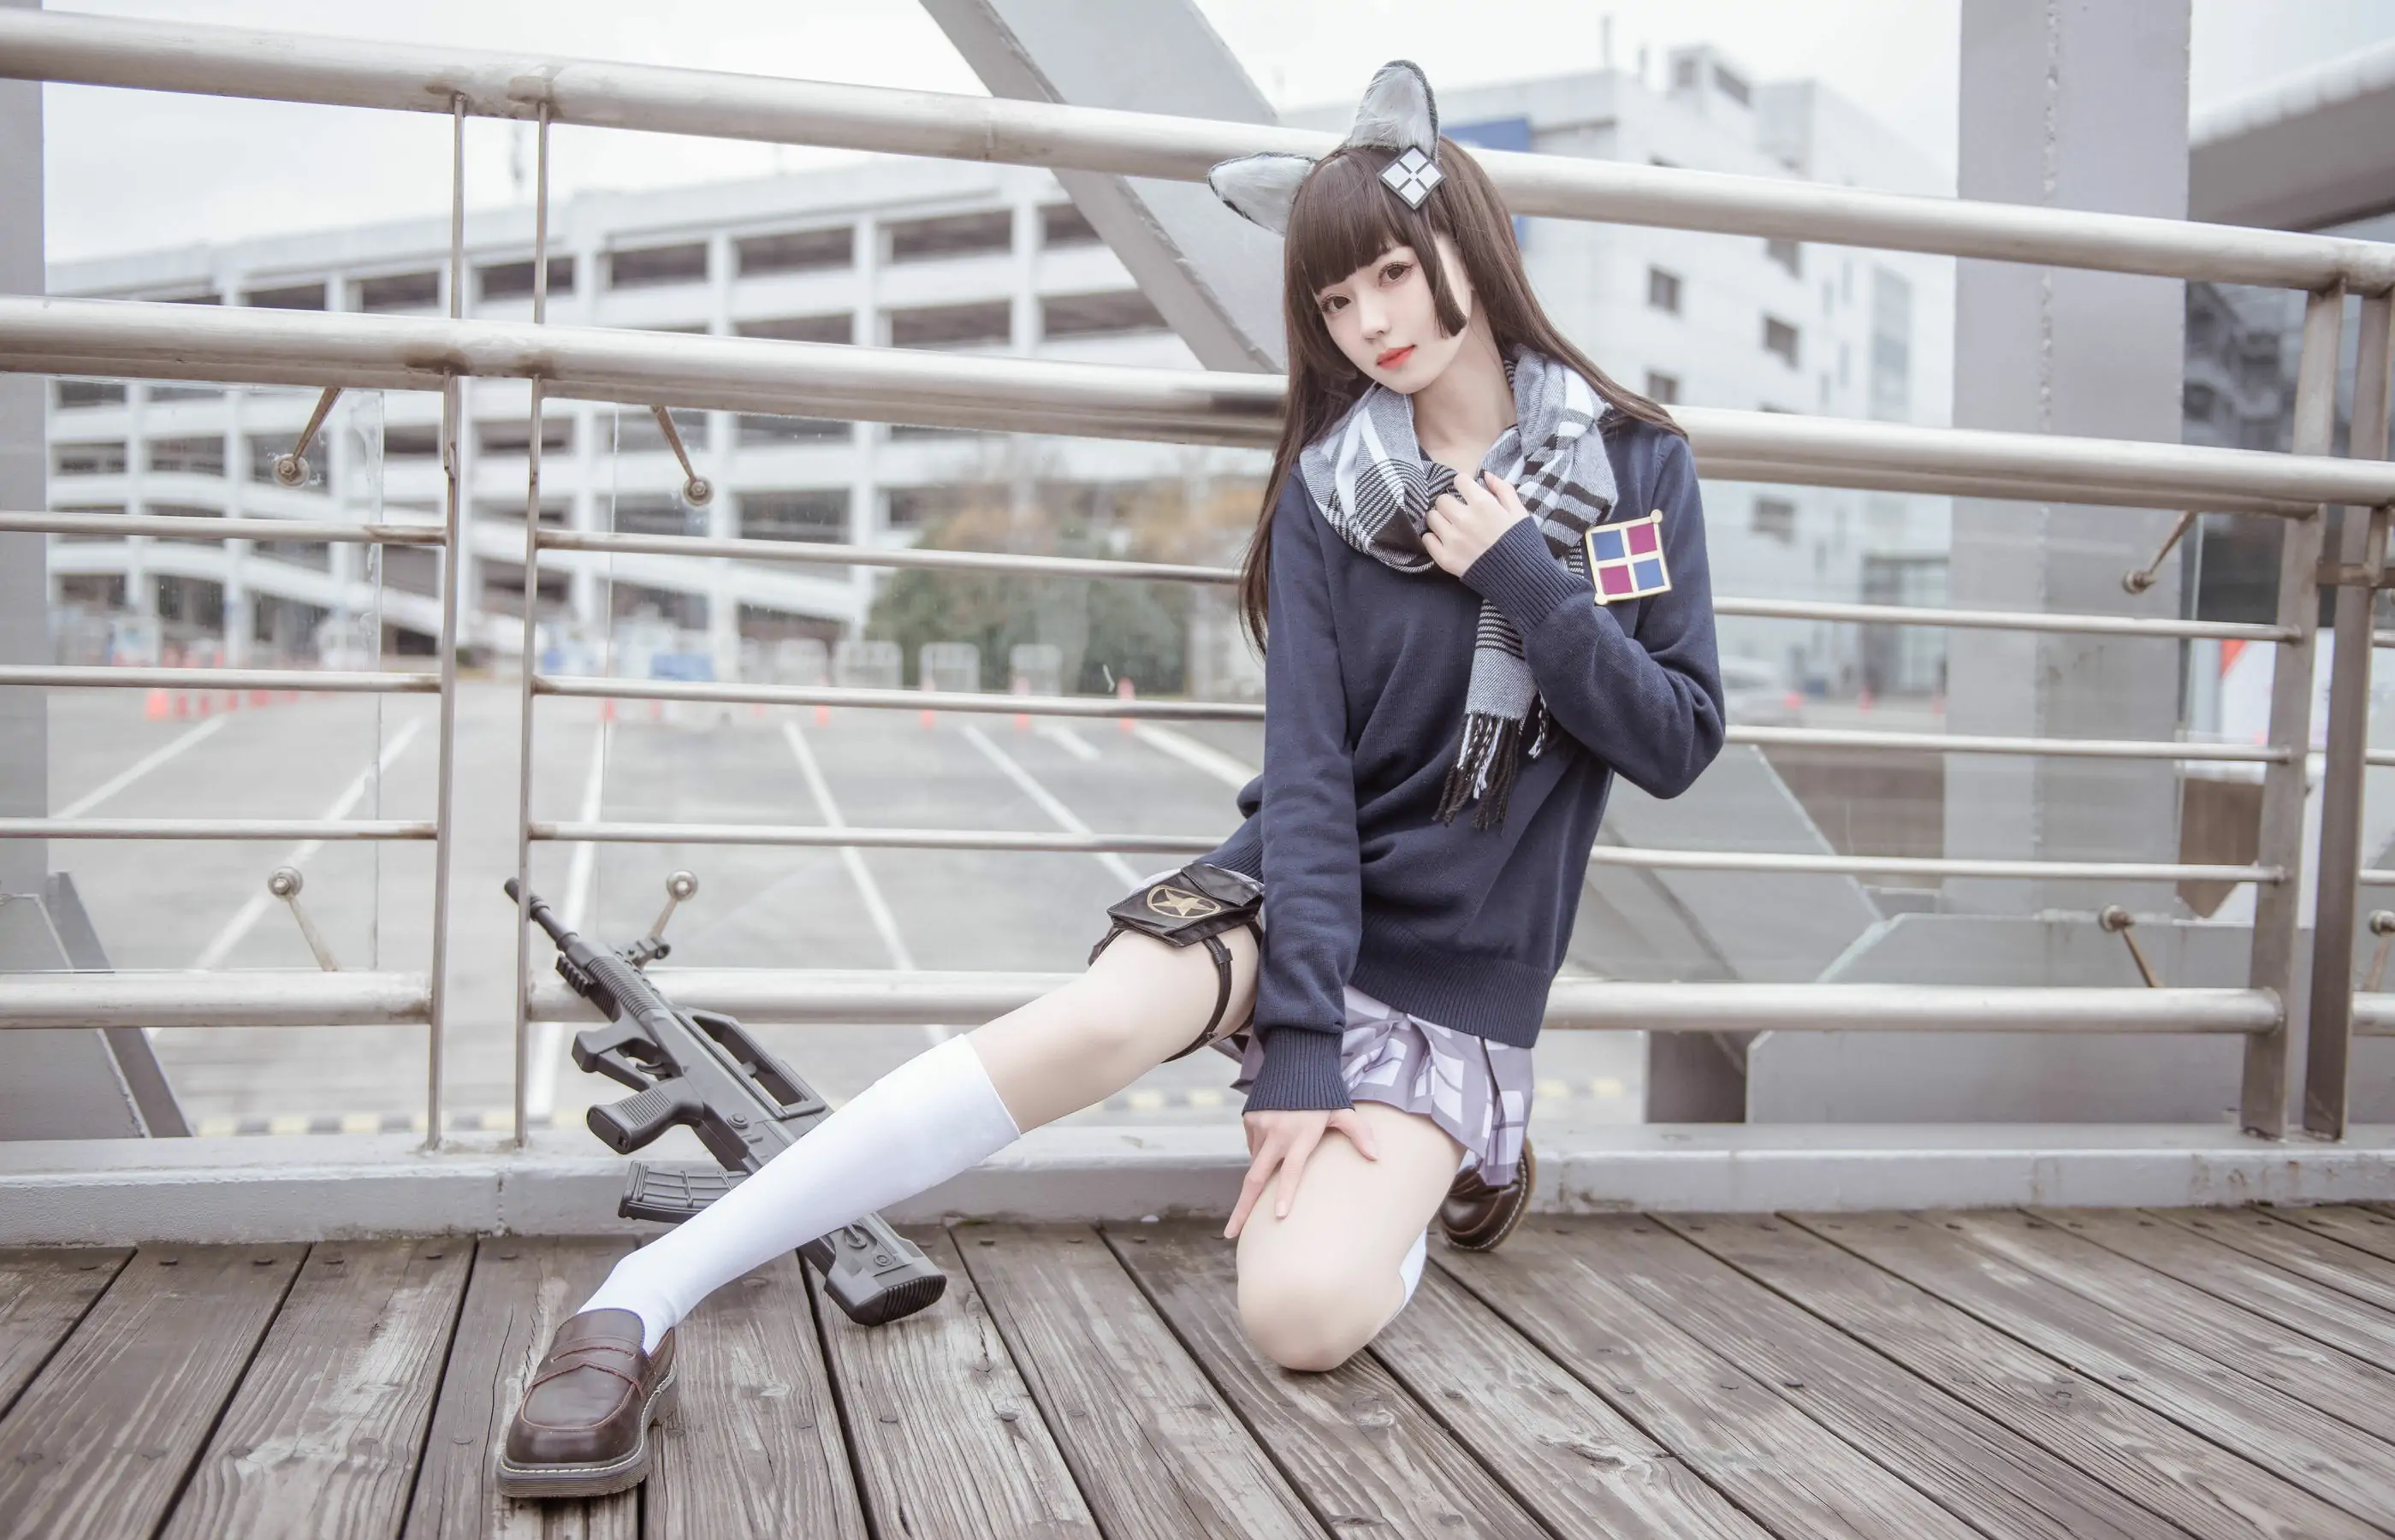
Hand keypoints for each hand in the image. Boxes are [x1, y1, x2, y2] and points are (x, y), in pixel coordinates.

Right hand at [1224, 1106, 1380, 1238]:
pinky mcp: (1249, 1119)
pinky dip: (1261, 1153)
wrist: (1296, 1060)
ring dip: (1264, 1172)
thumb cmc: (1324, 1091)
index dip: (1286, 1193)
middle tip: (1232, 1232)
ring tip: (1282, 1159)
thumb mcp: (1343, 1111)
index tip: (1278, 1216)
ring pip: (1257, 1161)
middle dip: (1242, 1209)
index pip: (1292, 1171)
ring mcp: (1259, 1126)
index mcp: (1301, 1136)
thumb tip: (1377, 1157)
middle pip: (1255, 1179)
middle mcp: (1276, 1133)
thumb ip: (1359, 1133)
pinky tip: (1276, 1142)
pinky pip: (1253, 1146)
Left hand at [1421, 470, 1529, 577]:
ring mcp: (1452, 539)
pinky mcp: (1445, 558)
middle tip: (1458, 511)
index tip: (1467, 492)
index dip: (1464, 485)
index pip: (1459, 480)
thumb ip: (1503, 489)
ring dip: (1440, 519)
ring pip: (1432, 517)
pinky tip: (1445, 540)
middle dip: (1450, 502)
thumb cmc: (1521, 542)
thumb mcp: (1519, 511)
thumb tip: (1486, 474)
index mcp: (1483, 504)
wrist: (1521, 578)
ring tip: (1450, 526)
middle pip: (1442, 499)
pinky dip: (1434, 538)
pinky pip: (1428, 540)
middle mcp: (1464, 519)